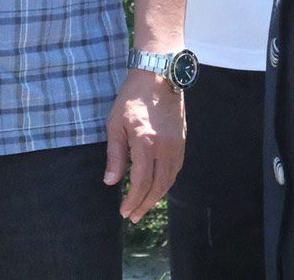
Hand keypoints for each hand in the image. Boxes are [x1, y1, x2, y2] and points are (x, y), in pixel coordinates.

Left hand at [105, 68, 185, 222]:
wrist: (158, 76)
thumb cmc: (132, 98)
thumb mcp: (115, 124)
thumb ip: (115, 155)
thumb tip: (111, 182)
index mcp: (145, 144)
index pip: (140, 182)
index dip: (132, 200)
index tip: (124, 211)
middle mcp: (164, 148)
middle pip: (157, 186)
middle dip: (144, 204)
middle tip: (133, 216)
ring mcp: (176, 145)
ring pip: (169, 181)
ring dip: (157, 197)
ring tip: (144, 207)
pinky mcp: (182, 141)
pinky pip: (176, 169)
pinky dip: (167, 183)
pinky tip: (158, 188)